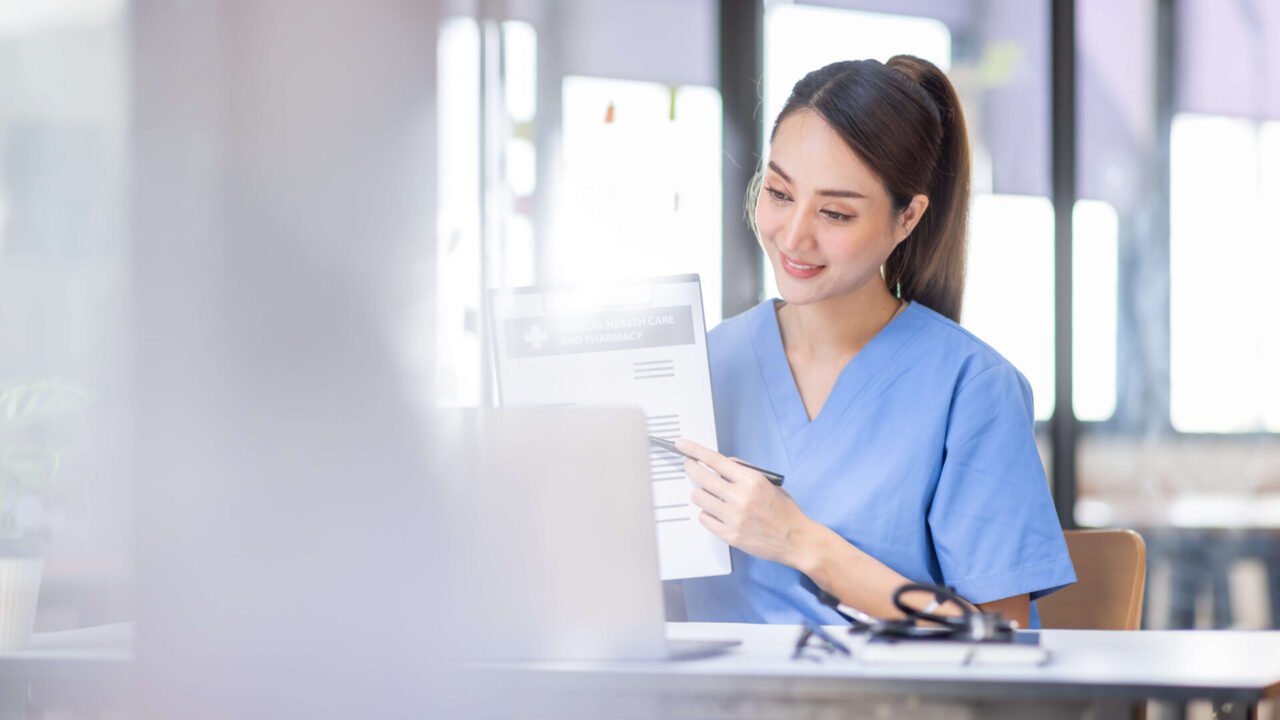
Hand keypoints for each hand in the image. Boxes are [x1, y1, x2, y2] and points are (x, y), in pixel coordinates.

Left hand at [676, 438, 812, 566]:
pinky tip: (718, 513)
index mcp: (751, 480)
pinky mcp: (729, 535)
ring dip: (701, 494)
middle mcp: (740, 497)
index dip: (694, 450)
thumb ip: (744, 471)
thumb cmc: (784, 511)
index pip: (715, 460)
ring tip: (711, 496)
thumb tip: (722, 464)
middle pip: (701, 477)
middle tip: (690, 467)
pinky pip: (704, 518)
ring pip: (699, 497)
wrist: (795, 539)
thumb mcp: (768, 482)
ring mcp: (733, 517)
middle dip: (691, 469)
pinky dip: (708, 514)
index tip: (682, 445)